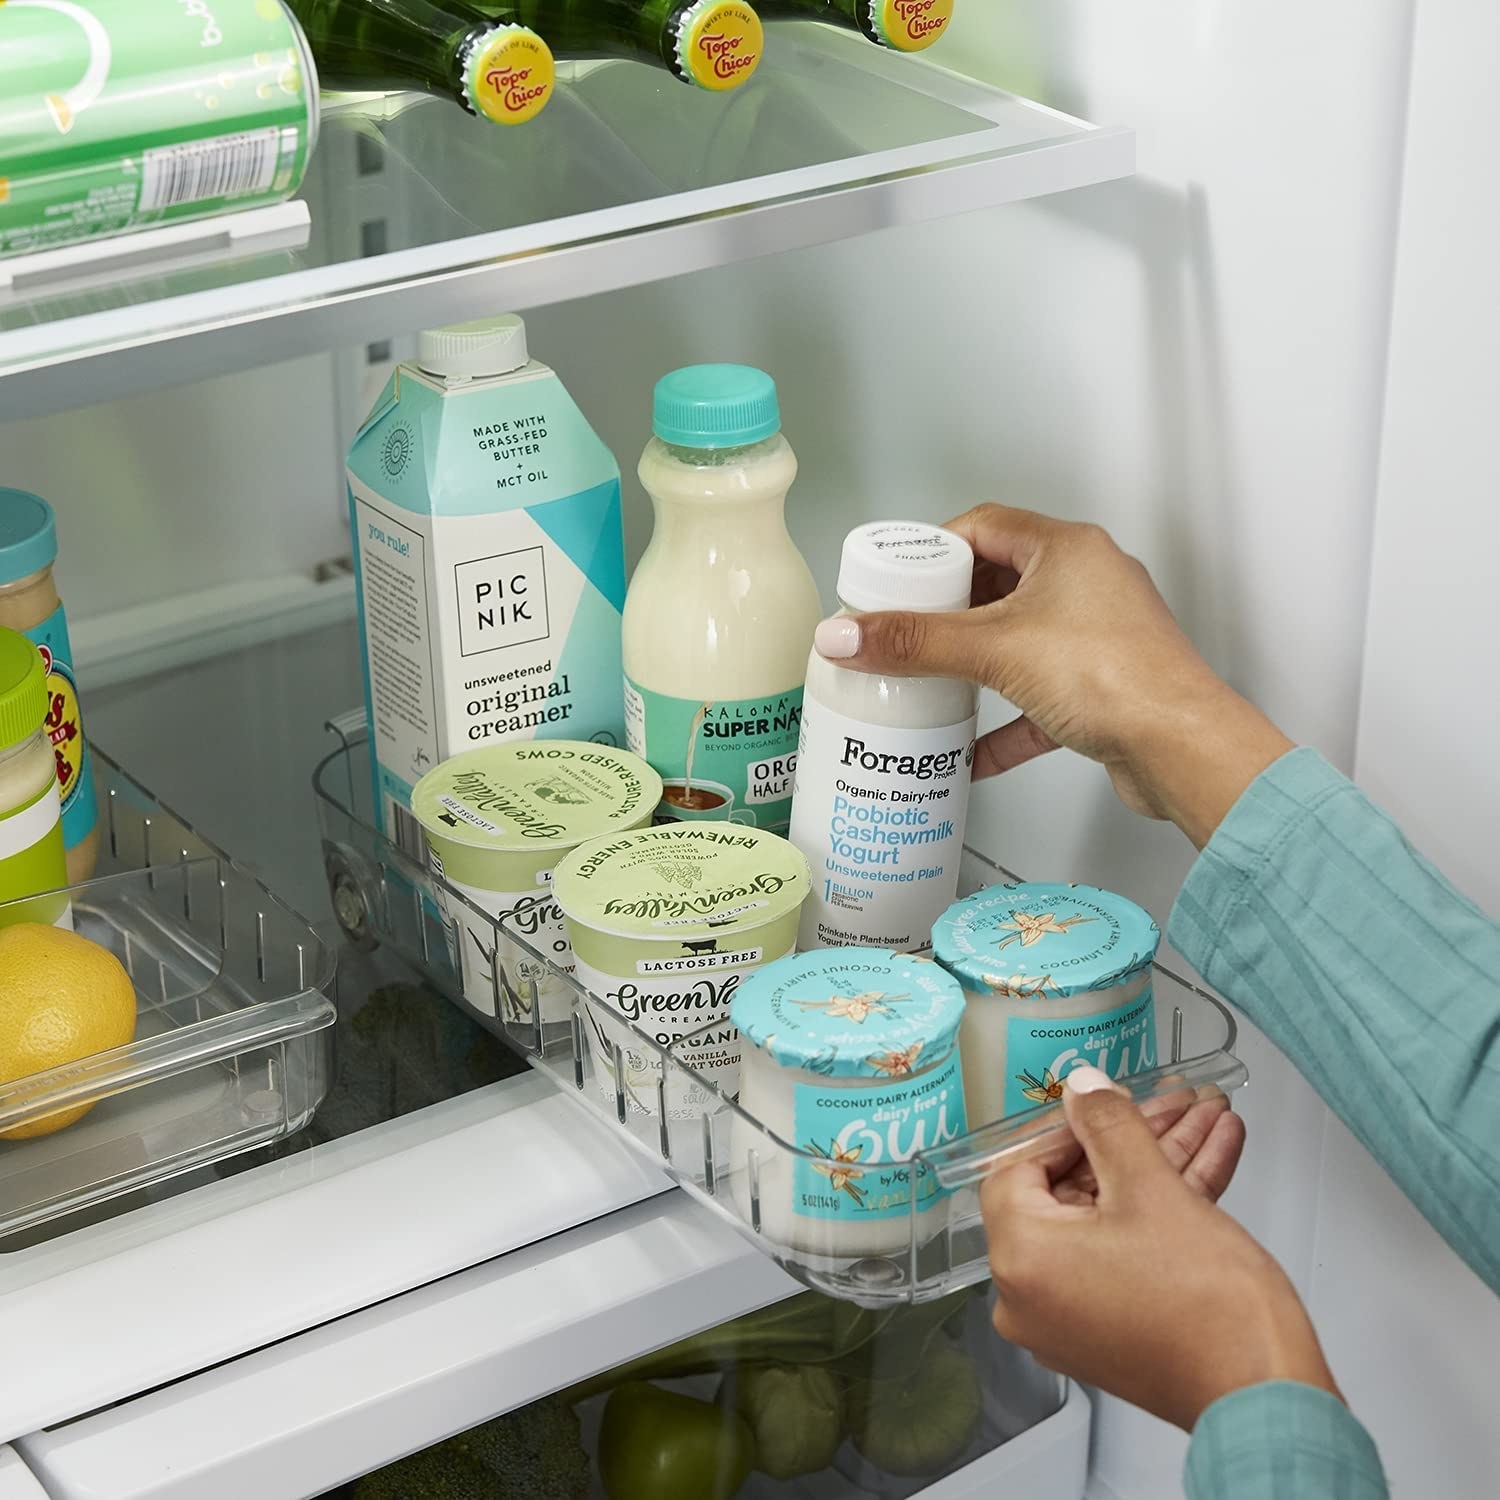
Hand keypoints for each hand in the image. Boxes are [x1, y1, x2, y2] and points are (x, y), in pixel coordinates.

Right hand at [814, 506, 1294, 846]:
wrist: (1181, 747)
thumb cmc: (1116, 677)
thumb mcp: (995, 651)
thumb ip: (916, 644)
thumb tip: (847, 634)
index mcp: (1067, 549)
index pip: (983, 526)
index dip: (933, 551)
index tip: (894, 582)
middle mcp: (1087, 583)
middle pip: (996, 583)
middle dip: (947, 614)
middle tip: (903, 633)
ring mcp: (1097, 635)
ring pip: (1017, 640)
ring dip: (973, 665)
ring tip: (929, 683)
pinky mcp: (1101, 686)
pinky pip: (1037, 695)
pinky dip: (1002, 719)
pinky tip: (970, 749)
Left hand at [982, 1067, 1339, 1430]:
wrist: (1268, 1396)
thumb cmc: (1206, 1306)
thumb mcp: (1152, 1187)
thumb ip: (1108, 1124)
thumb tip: (1082, 1086)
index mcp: (1022, 1259)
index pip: (1019, 1167)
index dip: (1069, 1125)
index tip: (1108, 1101)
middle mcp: (1032, 1295)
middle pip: (1073, 1189)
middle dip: (1131, 1137)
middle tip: (1172, 1102)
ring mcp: (1073, 1316)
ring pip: (1111, 1215)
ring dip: (1160, 1163)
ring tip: (1208, 1116)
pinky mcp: (1114, 1327)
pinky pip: (1127, 1248)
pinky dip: (1163, 1206)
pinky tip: (1213, 1153)